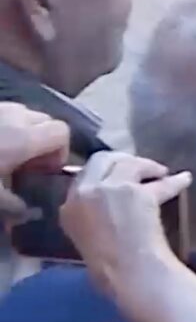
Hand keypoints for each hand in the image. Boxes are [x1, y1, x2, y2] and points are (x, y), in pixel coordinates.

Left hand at [0, 103, 70, 223]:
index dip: (60, 152)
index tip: (45, 172)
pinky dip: (8, 126)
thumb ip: (16, 205)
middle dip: (44, 141)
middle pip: (47, 122)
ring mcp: (0, 107)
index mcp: (24, 137)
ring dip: (26, 132)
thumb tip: (30, 213)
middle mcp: (17, 116)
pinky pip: (7, 114)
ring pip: (26, 115)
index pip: (62, 133)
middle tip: (27, 165)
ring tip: (9, 154)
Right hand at [58, 152, 191, 298]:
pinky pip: (160, 181)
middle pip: (102, 160)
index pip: (83, 176)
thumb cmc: (109, 267)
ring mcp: (107, 188)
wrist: (126, 272)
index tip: (118, 174)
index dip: (104, 172)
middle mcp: (83, 193)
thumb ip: (94, 214)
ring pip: (128, 162)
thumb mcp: (89, 236)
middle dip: (122, 160)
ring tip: (161, 172)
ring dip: (147, 165)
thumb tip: (112, 200)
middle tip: (139, 166)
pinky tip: (184, 179)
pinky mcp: (134, 189)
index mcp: (68, 209)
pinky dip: (175, 181)